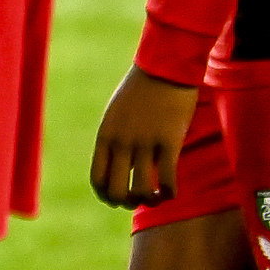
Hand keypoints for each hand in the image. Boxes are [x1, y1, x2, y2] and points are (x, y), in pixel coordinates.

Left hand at [89, 66, 199, 209]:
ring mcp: (145, 142)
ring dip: (151, 201)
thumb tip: (121, 167)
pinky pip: (168, 179)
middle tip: (139, 201)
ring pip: (142, 190)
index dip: (106, 197)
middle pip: (116, 191)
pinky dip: (170, 193)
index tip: (118, 200)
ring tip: (158, 197)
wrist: (164, 66)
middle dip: (127, 203)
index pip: (97, 179)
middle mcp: (121, 142)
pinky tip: (172, 191)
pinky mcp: (169, 140)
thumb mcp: (117, 115)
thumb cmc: (141, 90)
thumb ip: (115, 139)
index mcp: (105, 136)